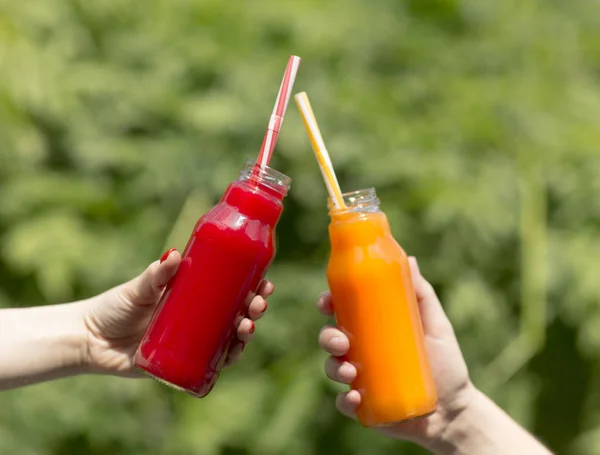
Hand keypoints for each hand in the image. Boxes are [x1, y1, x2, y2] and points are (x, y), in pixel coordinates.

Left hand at [82, 248, 271, 375]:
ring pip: (229, 339)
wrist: (89, 340)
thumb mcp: (138, 289)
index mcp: (195, 297)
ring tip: (247, 328)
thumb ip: (155, 275)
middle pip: (237, 314)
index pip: (231, 290)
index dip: (253, 287)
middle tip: (258, 305)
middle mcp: (199, 319)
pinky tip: (235, 354)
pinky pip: (212, 364)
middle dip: (254, 310)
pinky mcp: (184, 364)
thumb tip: (174, 255)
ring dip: (246, 334)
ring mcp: (193, 342)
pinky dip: (227, 360)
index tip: (265, 282)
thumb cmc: (115, 307)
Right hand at [317, 257, 474, 448]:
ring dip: (334, 368)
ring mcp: (359, 379)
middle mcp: (360, 352)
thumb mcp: (435, 325)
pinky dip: (345, 401)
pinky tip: (354, 398)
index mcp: (371, 328)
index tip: (326, 301)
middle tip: (341, 341)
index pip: (342, 311)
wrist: (454, 410)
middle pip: (330, 338)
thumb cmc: (445, 362)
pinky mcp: (363, 407)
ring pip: (332, 368)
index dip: (328, 303)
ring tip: (351, 373)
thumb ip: (421, 294)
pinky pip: (344, 403)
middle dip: (328, 337)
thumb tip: (411, 260)